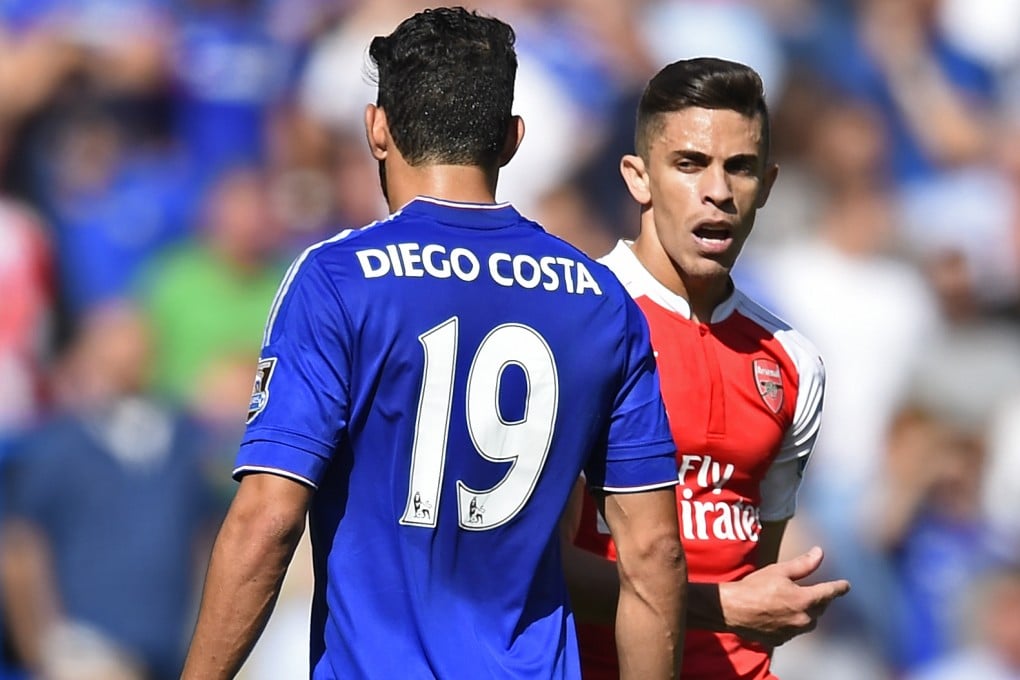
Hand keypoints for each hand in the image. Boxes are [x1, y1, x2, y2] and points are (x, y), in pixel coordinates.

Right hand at [718, 546, 849, 646]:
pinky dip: (792, 623)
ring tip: (797, 603)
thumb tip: (820, 552)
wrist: (732, 610)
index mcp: (805, 600)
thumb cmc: (754, 587)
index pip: (829, 593)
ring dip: (807, 613)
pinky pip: (794, 631)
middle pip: (820, 609)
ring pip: (808, 622)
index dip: (839, 588)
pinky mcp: (781, 640)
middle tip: (816, 591)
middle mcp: (803, 619)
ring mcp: (793, 632)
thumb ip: (803, 564)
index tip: (846, 585)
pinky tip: (781, 615)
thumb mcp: (778, 571)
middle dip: (820, 600)